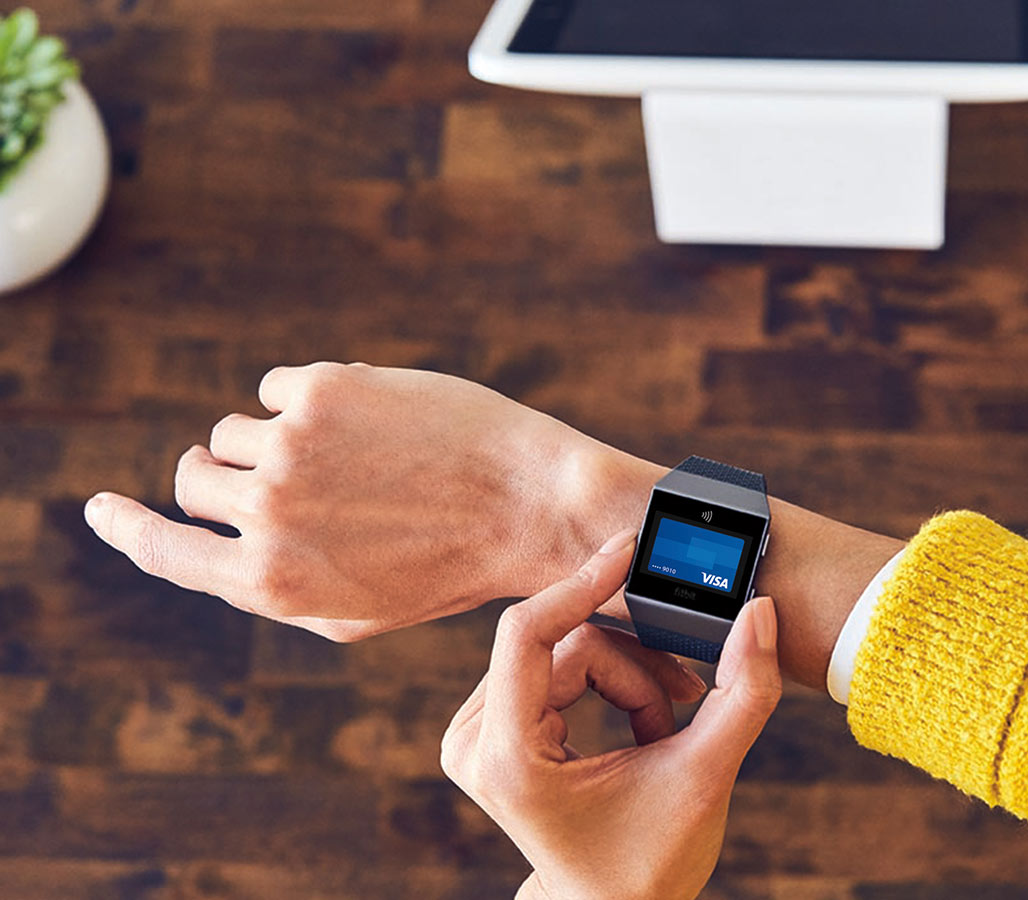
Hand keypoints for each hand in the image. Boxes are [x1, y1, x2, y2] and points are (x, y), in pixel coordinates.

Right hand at [82, 361, 634, 640]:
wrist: (531, 505)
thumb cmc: (449, 565)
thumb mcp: (355, 611)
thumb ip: (272, 585)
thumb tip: (207, 544)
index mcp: (268, 583)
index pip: (161, 550)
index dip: (124, 526)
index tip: (100, 506)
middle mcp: (264, 516)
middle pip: (194, 479)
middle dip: (225, 478)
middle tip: (290, 479)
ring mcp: (286, 447)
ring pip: (235, 431)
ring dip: (279, 441)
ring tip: (358, 460)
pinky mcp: (318, 388)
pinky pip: (274, 389)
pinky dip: (310, 402)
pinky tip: (373, 424)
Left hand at [442, 531, 781, 899]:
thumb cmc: (652, 858)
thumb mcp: (708, 774)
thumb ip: (743, 691)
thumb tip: (759, 612)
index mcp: (511, 760)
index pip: (528, 635)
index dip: (580, 587)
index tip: (627, 554)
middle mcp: (476, 743)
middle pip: (565, 644)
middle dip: (636, 668)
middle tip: (688, 696)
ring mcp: (475, 735)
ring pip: (566, 650)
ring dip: (629, 679)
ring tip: (666, 728)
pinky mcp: (489, 727)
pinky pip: (555, 664)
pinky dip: (610, 685)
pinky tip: (641, 727)